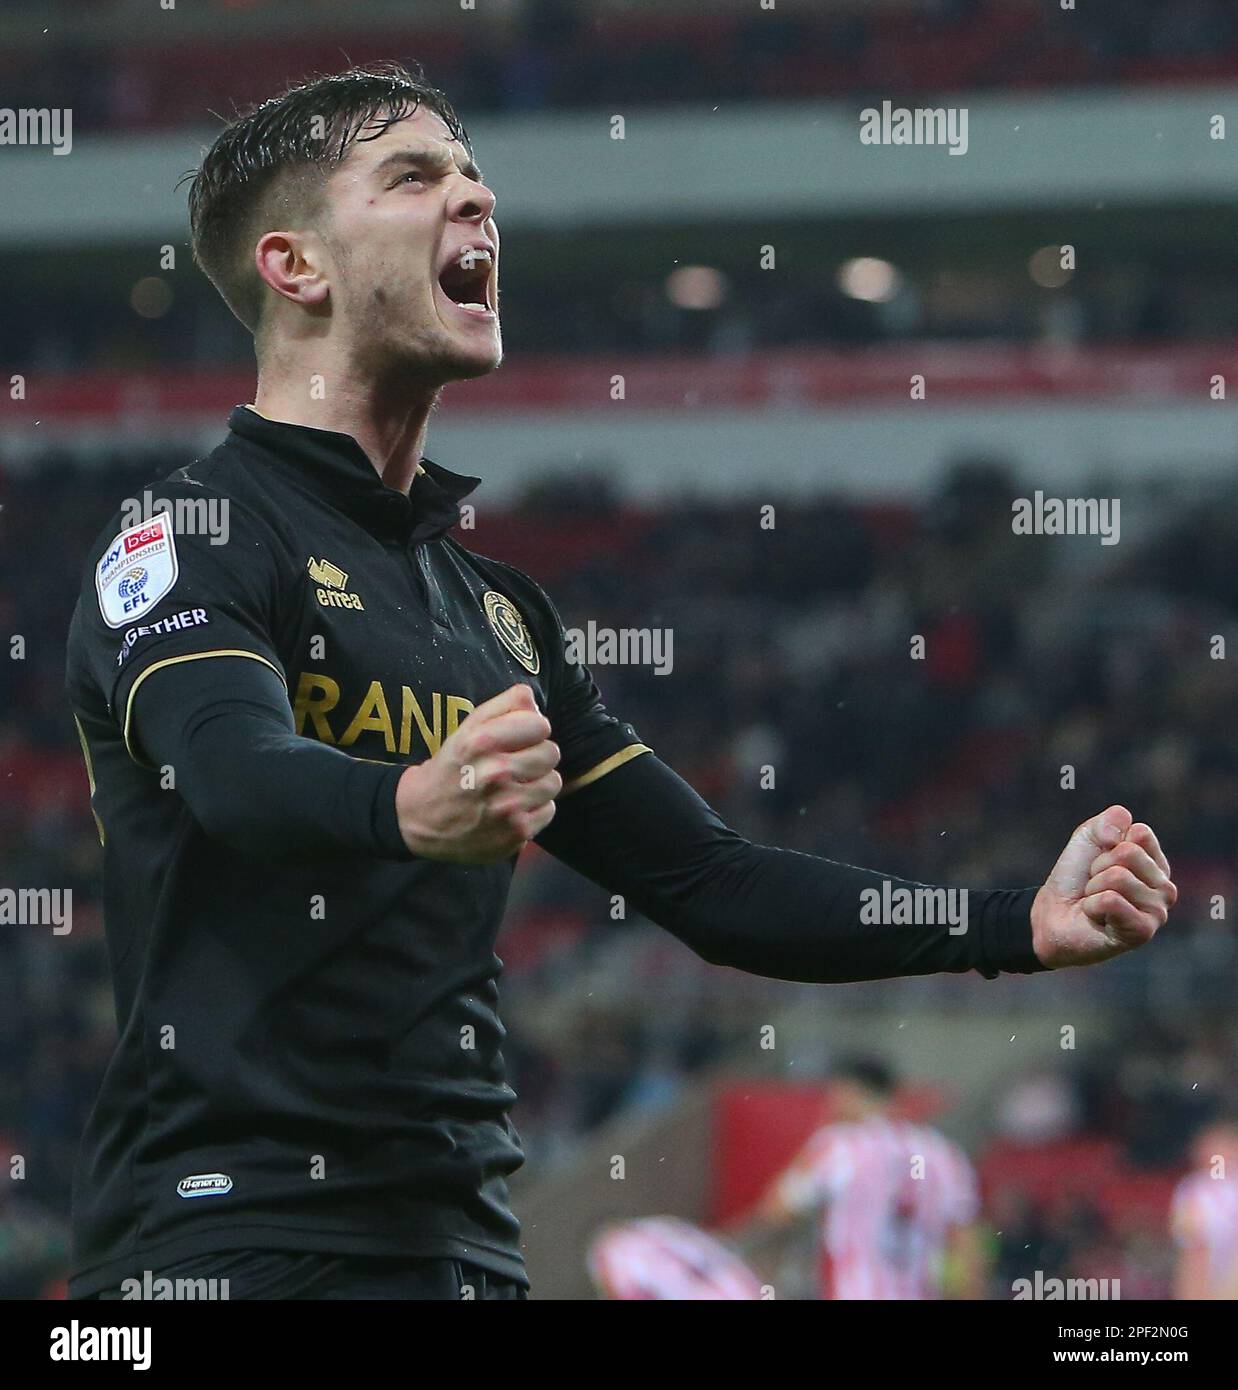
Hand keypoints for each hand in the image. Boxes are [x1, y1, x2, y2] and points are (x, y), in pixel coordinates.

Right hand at [395, 682, 560, 861]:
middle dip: (535, 756)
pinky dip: (534, 809)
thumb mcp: (467, 729)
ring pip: (553, 782)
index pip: (540, 724)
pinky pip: (549, 809)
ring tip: (513, 787)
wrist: (420, 819)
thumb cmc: (452, 768)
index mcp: (481, 742)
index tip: (518, 739)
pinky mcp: (516, 832)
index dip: (531, 730)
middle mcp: (495, 773)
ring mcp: (507, 806)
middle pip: (551, 753)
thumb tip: (533, 701)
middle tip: (514, 765)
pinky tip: (512, 809)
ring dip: (537, 783)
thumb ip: (503, 706)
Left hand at [1031, 805, 1176, 968]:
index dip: (1108, 844)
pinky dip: (1093, 905)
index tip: (1100, 862)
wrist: (1053, 916)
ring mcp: (1158, 912)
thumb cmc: (1075, 879)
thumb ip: (1107, 822)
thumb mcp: (1087, 839)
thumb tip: (1129, 822)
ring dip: (1094, 888)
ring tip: (1096, 902)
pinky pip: (1111, 900)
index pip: (1140, 833)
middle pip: (1128, 853)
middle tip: (1094, 885)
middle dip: (1099, 867)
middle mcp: (1165, 888)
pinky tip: (1097, 918)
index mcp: (1156, 864)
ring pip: (1118, 877)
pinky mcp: (1143, 931)